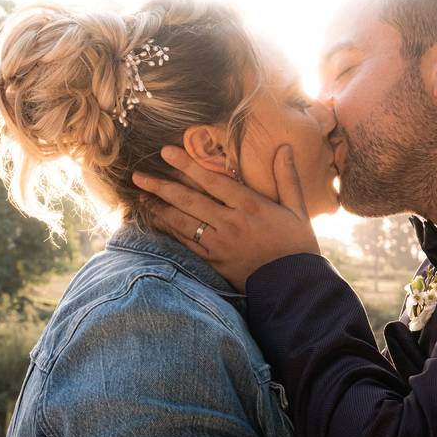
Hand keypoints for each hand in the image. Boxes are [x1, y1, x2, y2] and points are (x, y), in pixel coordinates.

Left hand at [132, 144, 319, 290]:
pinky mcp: (215, 262)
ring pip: (183, 223)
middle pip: (189, 201)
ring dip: (159, 209)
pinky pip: (186, 244)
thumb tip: (284, 147)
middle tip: (138, 176)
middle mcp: (231, 223)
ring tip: (141, 197)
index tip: (167, 152)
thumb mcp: (297, 210)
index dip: (188, 164)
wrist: (294, 288)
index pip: (213, 180)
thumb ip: (287, 178)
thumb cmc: (297, 246)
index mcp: (251, 206)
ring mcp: (220, 244)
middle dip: (161, 186)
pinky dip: (169, 232)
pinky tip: (157, 223)